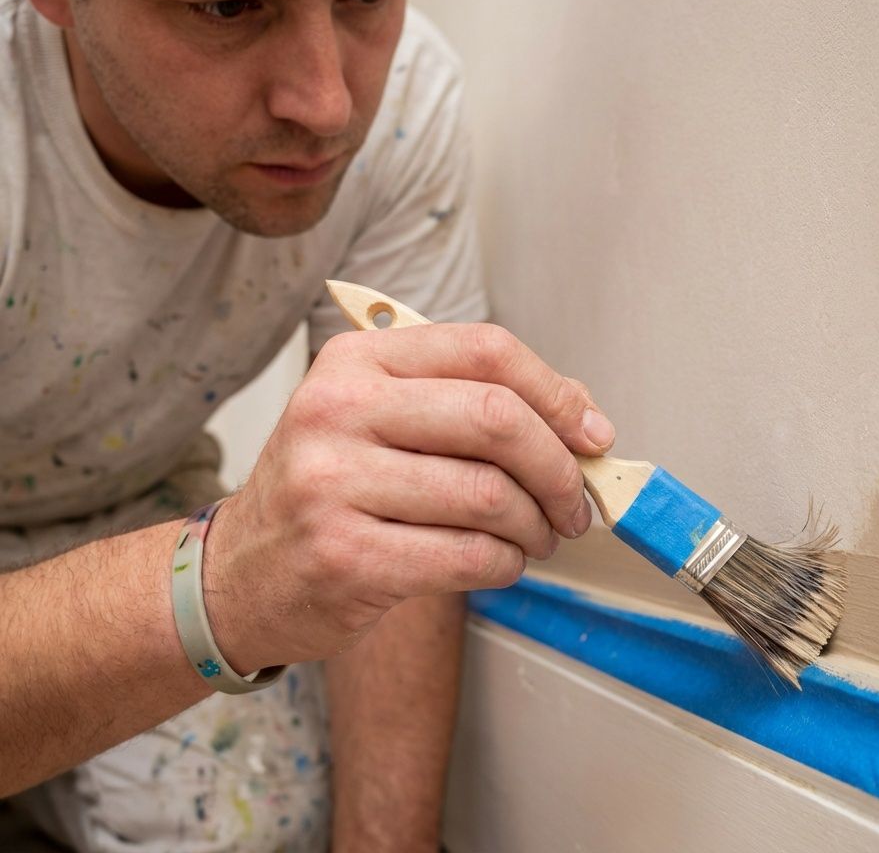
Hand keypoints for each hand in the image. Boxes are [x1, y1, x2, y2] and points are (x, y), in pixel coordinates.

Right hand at [203, 323, 615, 671]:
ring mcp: (334, 484)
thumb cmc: (331, 493)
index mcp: (356, 362)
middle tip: (574, 502)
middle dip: (559, 468)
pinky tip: (500, 562)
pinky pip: (470, 557)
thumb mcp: (384, 422)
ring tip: (535, 537)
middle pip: (497, 419)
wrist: (241, 574)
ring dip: (537, 527)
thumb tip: (582, 415)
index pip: (486, 350)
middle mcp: (338, 410)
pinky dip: (507, 564)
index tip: (591, 433)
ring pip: (491, 496)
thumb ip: (475, 404)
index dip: (557, 394)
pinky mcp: (345, 557)